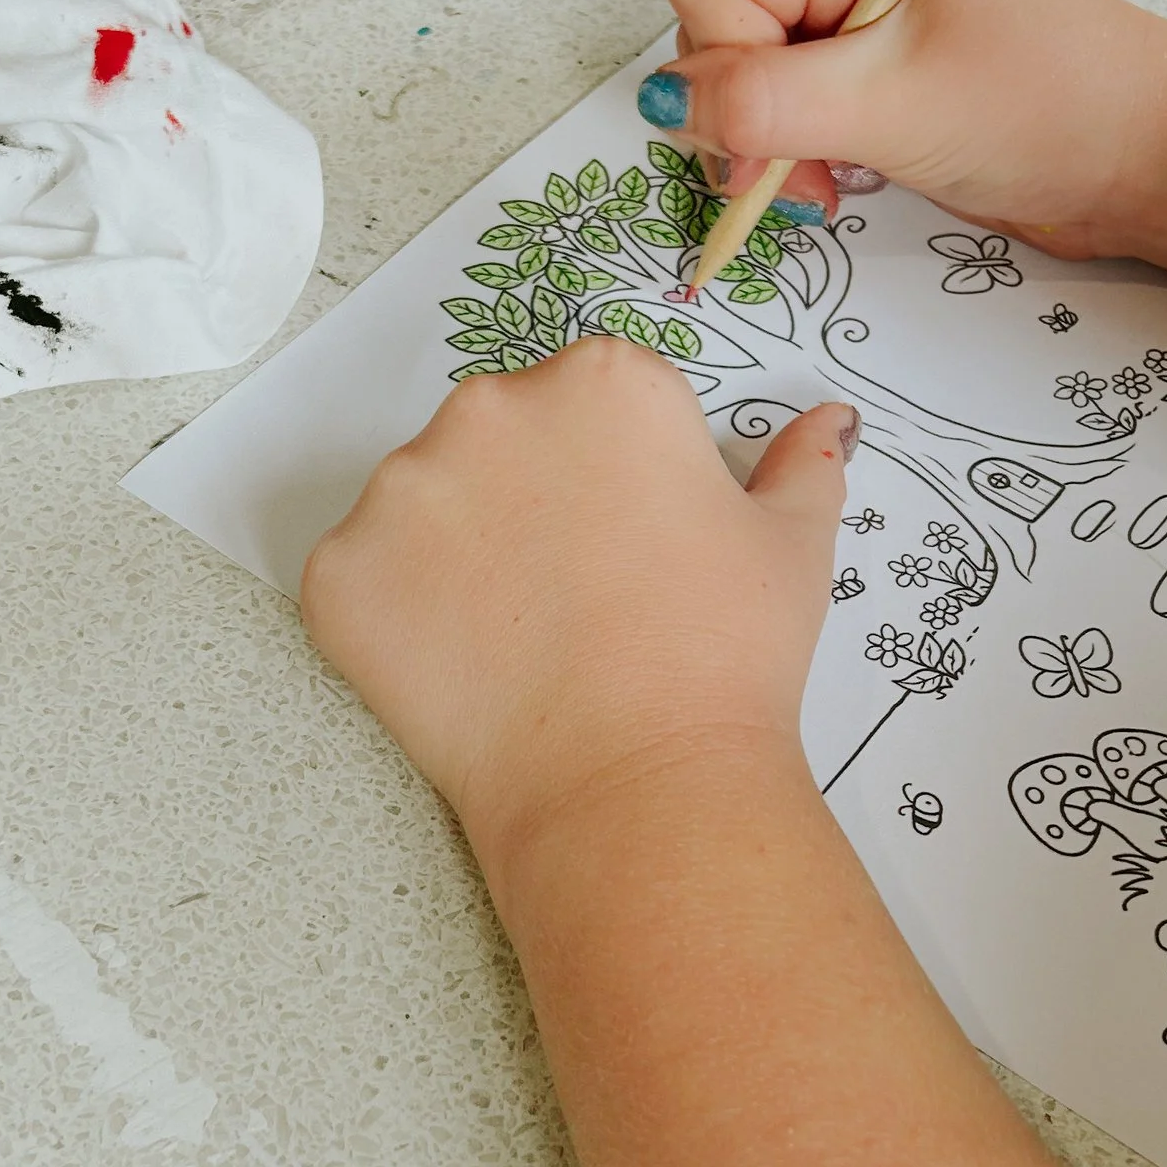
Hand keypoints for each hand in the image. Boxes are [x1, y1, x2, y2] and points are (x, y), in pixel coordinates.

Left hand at [300, 337, 856, 880]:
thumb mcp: (791, 546)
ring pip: (427, 503)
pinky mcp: (341, 571)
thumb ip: (801, 464)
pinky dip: (399, 617)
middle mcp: (490, 408)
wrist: (634, 784)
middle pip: (502, 436)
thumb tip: (825, 424)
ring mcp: (402, 490)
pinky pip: (365, 576)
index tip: (634, 542)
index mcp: (602, 381)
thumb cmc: (724, 661)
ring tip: (524, 639)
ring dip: (460, 554)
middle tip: (580, 596)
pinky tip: (465, 669)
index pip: (595, 398)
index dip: (619, 476)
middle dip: (531, 501)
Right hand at [656, 0, 1166, 262]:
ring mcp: (869, 20)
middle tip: (802, 179)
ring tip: (833, 185)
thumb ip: (765, 103)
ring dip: (772, 145)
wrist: (1160, 161)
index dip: (722, 69)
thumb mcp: (892, 104)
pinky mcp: (884, 77)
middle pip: (722, 30)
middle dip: (743, 115)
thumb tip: (664, 103)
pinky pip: (796, 109)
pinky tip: (847, 180)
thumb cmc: (1056, 106)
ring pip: (752, 78)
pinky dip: (803, 155)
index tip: (770, 144)